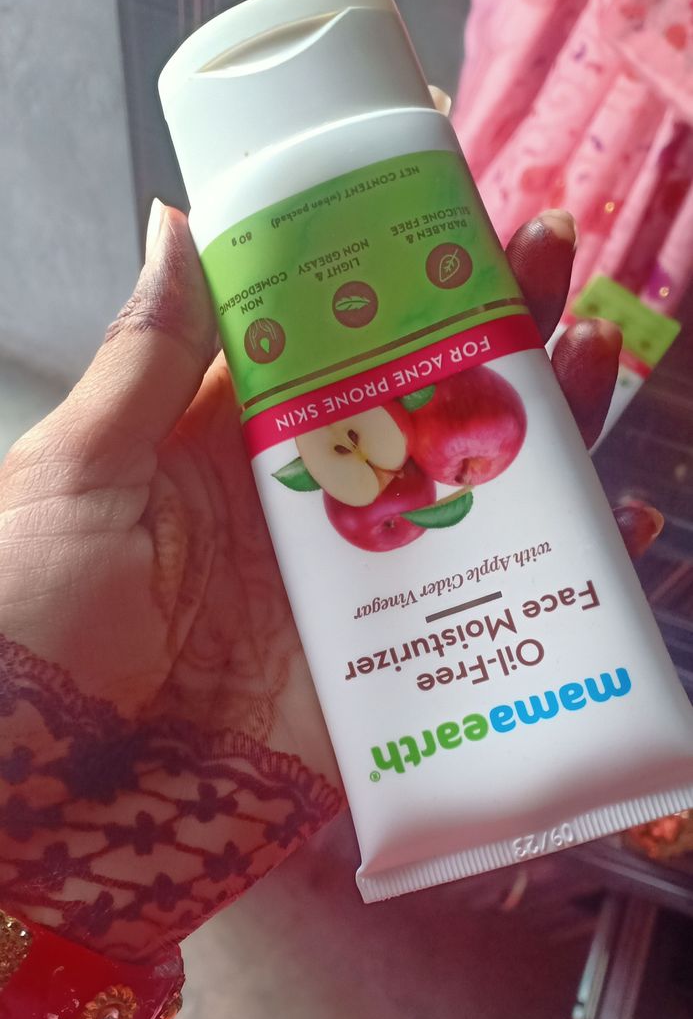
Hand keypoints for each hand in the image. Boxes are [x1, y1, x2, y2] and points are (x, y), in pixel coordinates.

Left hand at [0, 204, 661, 959]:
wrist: (39, 812)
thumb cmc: (23, 631)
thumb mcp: (74, 477)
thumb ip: (145, 362)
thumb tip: (181, 224)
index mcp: (219, 447)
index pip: (327, 341)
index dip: (391, 276)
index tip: (454, 206)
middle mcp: (294, 511)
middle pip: (414, 406)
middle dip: (489, 329)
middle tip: (558, 250)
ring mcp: (345, 595)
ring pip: (462, 497)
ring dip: (538, 429)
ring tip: (603, 354)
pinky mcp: (378, 681)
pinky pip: (476, 619)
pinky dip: (551, 577)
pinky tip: (614, 527)